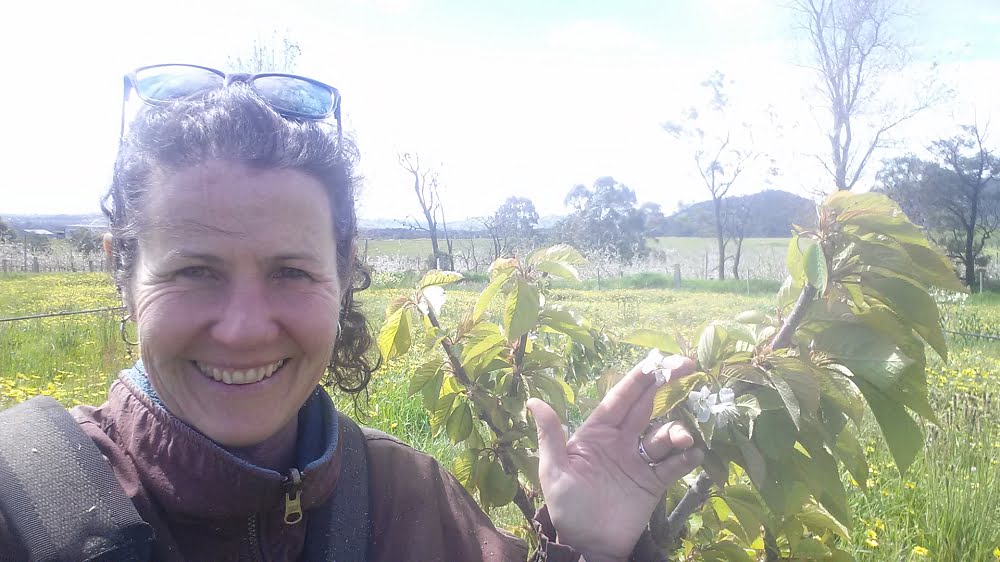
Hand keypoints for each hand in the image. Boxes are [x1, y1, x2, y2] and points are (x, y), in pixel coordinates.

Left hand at [528, 356, 702, 561]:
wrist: (588, 546)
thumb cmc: (566, 508)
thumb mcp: (554, 472)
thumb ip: (550, 437)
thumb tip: (534, 400)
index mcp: (596, 432)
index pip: (620, 398)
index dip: (639, 378)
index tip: (659, 361)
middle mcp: (620, 441)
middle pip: (647, 406)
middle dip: (666, 386)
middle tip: (688, 368)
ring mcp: (638, 460)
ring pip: (663, 435)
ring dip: (676, 431)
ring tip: (682, 439)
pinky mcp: (653, 483)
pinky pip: (674, 465)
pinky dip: (686, 457)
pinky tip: (693, 454)